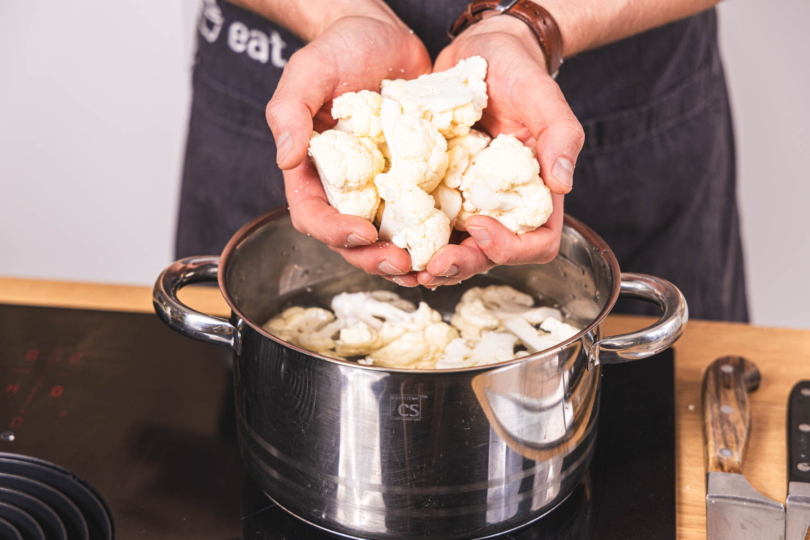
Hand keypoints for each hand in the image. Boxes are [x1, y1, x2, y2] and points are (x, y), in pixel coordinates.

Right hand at [265, 2, 429, 285]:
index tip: (362, 233)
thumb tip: (285, 158)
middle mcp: (347, 187)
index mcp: (314, 171)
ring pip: (388, 236)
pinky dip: (434, 234)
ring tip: (430, 266)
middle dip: (373, 258)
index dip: (334, 232)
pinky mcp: (413, 179)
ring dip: (406, 257)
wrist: (382, 33)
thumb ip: (289, 112)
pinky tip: (453, 242)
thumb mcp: (307, 71)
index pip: (313, 215)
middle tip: (402, 264)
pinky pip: (421, 214)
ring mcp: (381, 186)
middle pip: (351, 239)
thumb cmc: (339, 48)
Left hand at [417, 14, 583, 287]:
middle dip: (461, 265)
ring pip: (455, 249)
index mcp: (534, 195)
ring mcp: (467, 202)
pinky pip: (425, 225)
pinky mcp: (437, 191)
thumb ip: (561, 137)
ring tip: (406, 263)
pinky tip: (389, 240)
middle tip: (432, 265)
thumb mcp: (544, 98)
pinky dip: (409, 238)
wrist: (480, 52)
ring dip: (432, 263)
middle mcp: (501, 206)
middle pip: (488, 256)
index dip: (510, 248)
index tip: (480, 225)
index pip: (537, 243)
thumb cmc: (519, 72)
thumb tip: (563, 184)